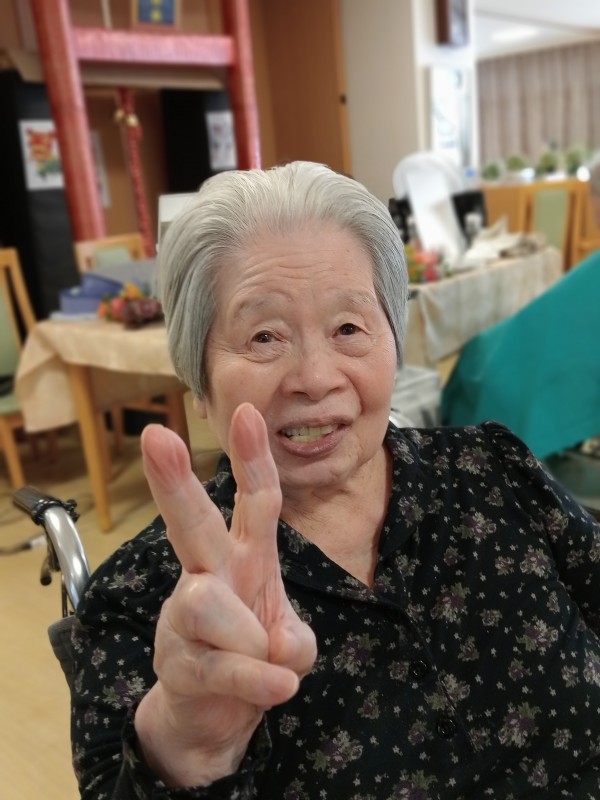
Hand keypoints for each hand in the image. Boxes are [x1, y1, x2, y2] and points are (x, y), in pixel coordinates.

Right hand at [134, 403, 317, 787]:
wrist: (210, 717)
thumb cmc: (249, 655)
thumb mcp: (287, 640)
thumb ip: (293, 641)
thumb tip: (280, 648)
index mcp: (242, 556)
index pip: (253, 501)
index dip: (253, 460)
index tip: (248, 413)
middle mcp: (210, 576)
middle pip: (192, 523)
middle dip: (175, 481)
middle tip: (156, 436)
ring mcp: (186, 618)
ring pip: (206, 602)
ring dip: (248, 636)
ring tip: (265, 658)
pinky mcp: (180, 664)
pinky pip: (221, 666)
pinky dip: (255, 678)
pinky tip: (279, 686)